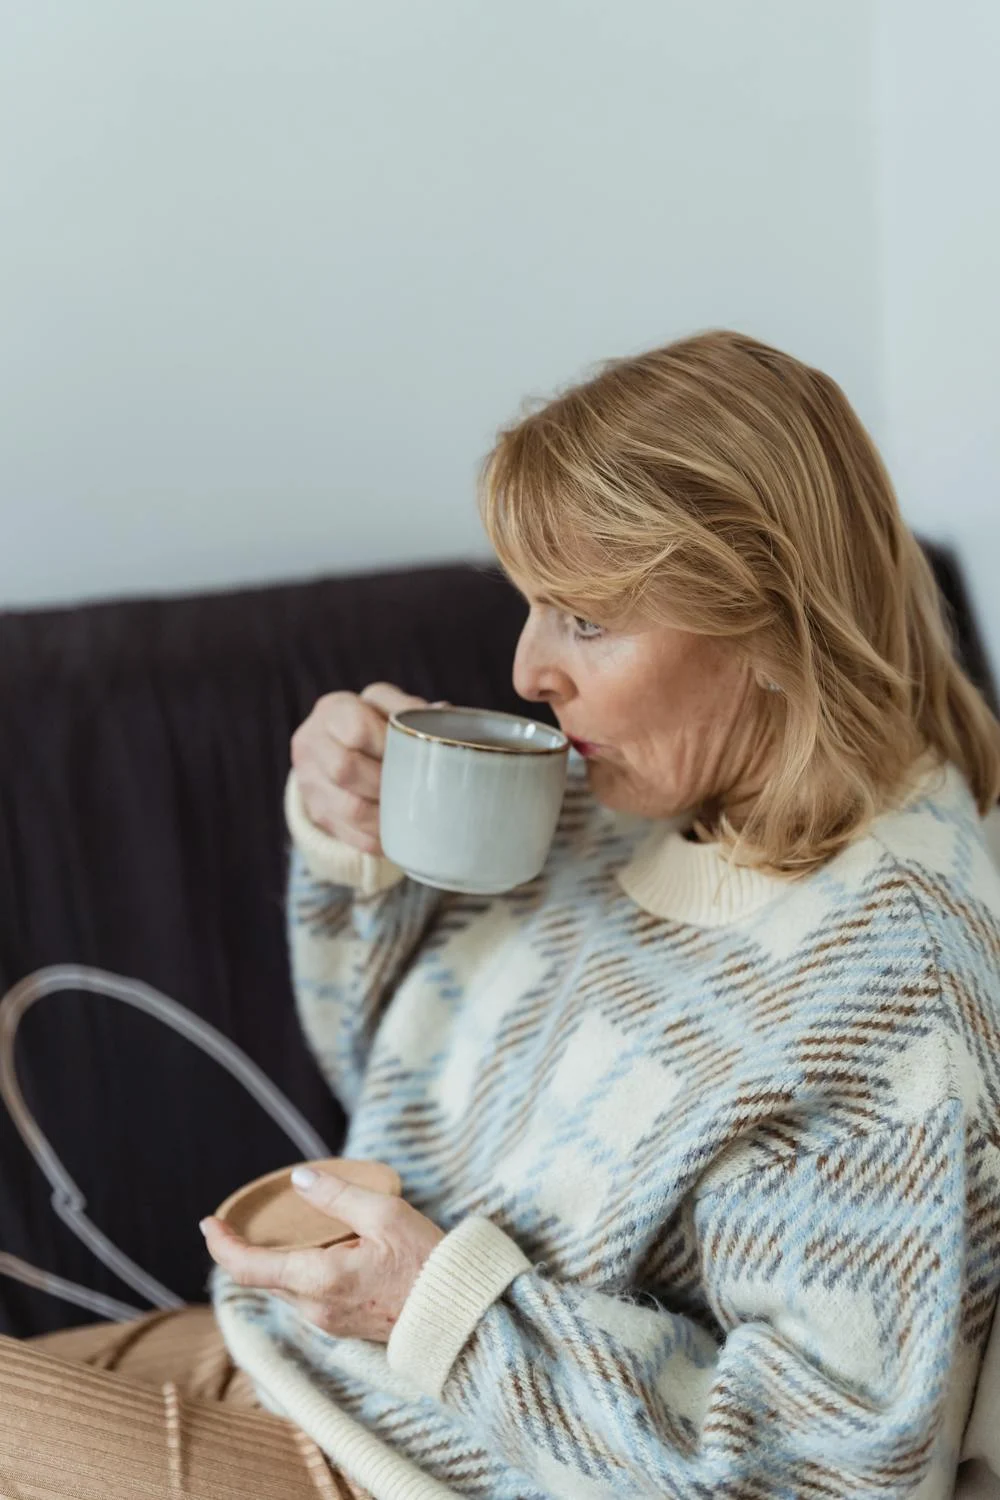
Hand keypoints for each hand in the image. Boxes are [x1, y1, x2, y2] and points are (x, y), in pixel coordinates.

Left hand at [200, 1167, 445, 1341]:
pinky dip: (297, 1270)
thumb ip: (337, 1195)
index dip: (222, 1246)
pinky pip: (304, 1295)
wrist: (457, 1315)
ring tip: (284, 1227)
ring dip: (276, 1259)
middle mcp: (314, 1307)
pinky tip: (317, 1248)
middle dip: (246, 1248)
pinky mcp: (342, 1325)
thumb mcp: (385, 1213)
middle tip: (243, 1217)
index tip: (208, 1223)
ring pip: (284, 1287)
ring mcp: (327, 1321)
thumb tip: (298, 1180)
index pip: (248, 1268)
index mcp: (319, 1279)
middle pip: (263, 1277)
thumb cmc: (426, 1262)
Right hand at [291, 682, 427, 856]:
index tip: (412, 754)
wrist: (334, 746)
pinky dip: (379, 838)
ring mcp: (308, 780)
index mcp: (333, 709)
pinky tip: (399, 834)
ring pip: (349, 808)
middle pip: (345, 769)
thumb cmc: (374, 724)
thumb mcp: (388, 708)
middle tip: (413, 788)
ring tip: (411, 814)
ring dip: (385, 815)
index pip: (357, 729)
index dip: (388, 746)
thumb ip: (411, 711)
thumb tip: (444, 714)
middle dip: (386, 783)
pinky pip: (349, 834)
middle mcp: (312, 741)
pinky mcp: (315, 811)